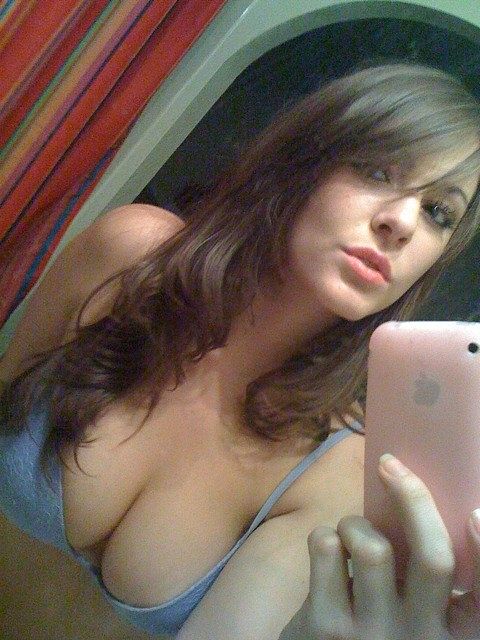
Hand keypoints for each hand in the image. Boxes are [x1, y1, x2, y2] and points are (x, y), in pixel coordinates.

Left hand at [279, 455, 479, 639]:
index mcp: (449, 633)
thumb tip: (417, 508)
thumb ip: (421, 584)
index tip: (475, 513)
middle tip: (391, 466)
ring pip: (372, 547)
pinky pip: (327, 548)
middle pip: (432, 558)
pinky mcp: (327, 627)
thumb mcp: (410, 618)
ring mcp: (373, 636)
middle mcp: (420, 638)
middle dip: (414, 500)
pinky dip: (324, 535)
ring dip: (355, 523)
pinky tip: (326, 552)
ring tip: (348, 533)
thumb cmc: (369, 632)